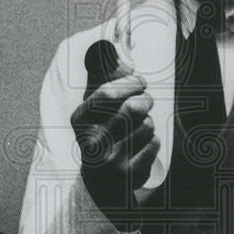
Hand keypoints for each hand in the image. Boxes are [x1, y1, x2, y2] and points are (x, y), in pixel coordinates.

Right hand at [70, 73, 159, 227]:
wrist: (101, 183)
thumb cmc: (101, 134)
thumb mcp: (92, 109)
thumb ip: (99, 79)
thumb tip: (109, 49)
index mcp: (80, 120)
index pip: (107, 92)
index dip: (130, 83)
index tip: (140, 81)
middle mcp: (91, 141)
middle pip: (133, 107)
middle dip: (145, 99)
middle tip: (146, 101)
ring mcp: (109, 160)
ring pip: (146, 125)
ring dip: (148, 123)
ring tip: (139, 128)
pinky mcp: (128, 175)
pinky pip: (154, 144)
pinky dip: (153, 141)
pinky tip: (142, 146)